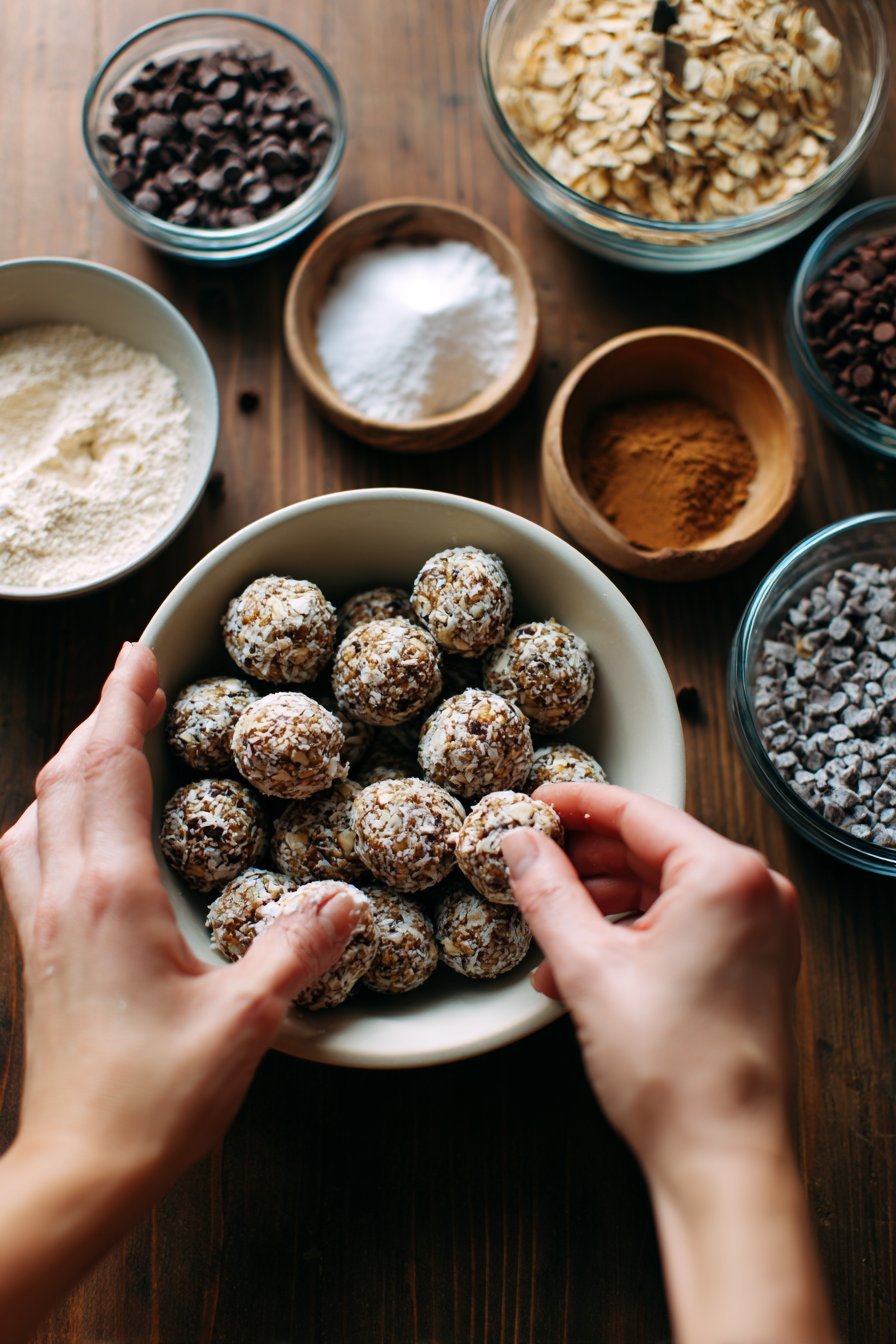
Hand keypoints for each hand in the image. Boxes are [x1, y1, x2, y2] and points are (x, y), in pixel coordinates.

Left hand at [0, 642, 362, 1187]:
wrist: (79, 1167)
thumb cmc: (152, 1099)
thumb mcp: (244, 1022)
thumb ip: (297, 951)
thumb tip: (346, 900)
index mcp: (112, 892)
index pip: (109, 768)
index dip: (122, 702)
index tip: (140, 653)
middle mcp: (65, 894)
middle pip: (66, 774)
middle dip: (99, 715)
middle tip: (135, 677)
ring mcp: (43, 922)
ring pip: (38, 809)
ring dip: (71, 759)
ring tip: (108, 735)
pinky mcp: (40, 950)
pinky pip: (29, 852)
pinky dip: (53, 810)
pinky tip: (76, 825)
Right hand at [502, 784, 833, 1343]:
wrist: (722, 1159)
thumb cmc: (674, 1073)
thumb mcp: (588, 969)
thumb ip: (547, 893)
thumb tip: (518, 845)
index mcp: (726, 877)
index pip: (636, 813)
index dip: (573, 806)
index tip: (532, 805)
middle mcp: (755, 893)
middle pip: (650, 850)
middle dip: (582, 865)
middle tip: (528, 866)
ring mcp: (760, 931)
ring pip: (662, 891)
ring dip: (600, 908)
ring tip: (546, 932)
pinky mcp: (752, 965)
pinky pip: (682, 926)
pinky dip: (630, 938)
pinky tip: (578, 967)